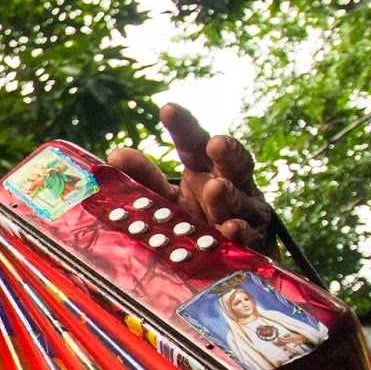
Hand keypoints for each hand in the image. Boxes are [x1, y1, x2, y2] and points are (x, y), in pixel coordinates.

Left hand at [108, 104, 274, 254]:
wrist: (229, 260)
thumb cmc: (195, 222)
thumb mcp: (166, 201)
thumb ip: (144, 180)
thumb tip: (114, 155)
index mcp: (204, 171)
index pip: (194, 144)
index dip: (184, 127)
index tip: (168, 109)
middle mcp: (231, 186)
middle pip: (232, 165)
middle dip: (226, 153)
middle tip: (215, 143)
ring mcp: (247, 213)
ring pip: (240, 201)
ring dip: (228, 195)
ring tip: (216, 188)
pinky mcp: (256, 243)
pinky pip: (248, 237)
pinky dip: (240, 232)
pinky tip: (232, 229)